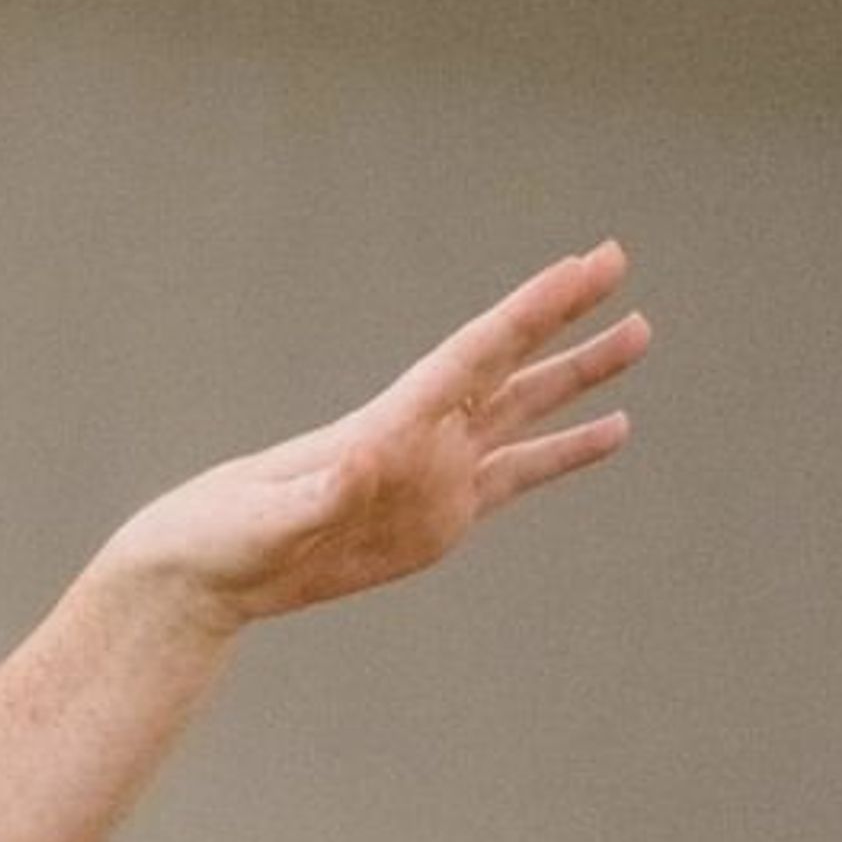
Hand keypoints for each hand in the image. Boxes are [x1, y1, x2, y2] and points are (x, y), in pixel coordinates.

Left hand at [107, 241, 650, 632]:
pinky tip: (611, 432)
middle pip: (509, 364)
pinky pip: (520, 477)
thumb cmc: (219, 537)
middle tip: (619, 266)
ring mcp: (435, 476)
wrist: (203, 575)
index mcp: (386, 425)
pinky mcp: (440, 520)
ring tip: (639, 335)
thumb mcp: (266, 519)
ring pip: (526, 412)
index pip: (476, 353)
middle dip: (564, 317)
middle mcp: (420, 438)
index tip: (585, 266)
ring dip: (580, 376)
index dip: (533, 310)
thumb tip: (363, 459)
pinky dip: (566, 453)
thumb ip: (318, 494)